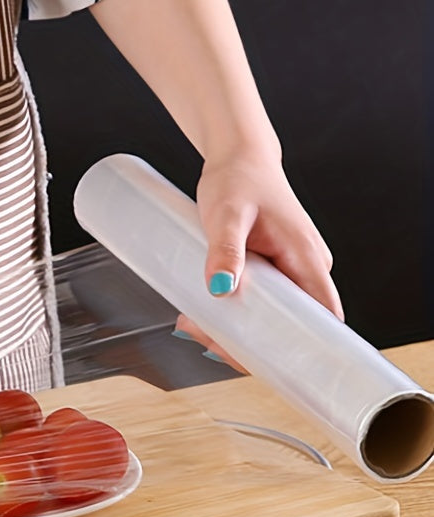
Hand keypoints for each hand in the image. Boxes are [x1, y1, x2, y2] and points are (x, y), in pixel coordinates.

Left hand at [176, 154, 344, 371]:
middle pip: (289, 327)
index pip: (322, 320)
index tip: (257, 360)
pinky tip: (200, 313)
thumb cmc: (237, 179)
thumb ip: (224, 250)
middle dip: (248, 343)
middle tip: (205, 339)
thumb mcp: (227, 214)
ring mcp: (290, 270)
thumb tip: (220, 288)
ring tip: (193, 323)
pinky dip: (231, 313)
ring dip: (233, 329)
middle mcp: (305, 269)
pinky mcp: (272, 269)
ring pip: (269, 317)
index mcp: (308, 260)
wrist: (236, 156)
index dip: (298, 349)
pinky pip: (257, 302)